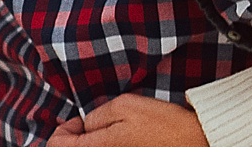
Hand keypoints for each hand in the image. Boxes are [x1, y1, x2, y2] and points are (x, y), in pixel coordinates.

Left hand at [47, 94, 208, 145]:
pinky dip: (109, 149)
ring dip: (94, 145)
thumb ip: (96, 115)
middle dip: (78, 140)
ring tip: (114, 137)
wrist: (196, 144)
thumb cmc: (165, 127)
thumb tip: (84, 125)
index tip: (82, 122)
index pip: (55, 144)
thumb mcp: (126, 105)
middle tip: (95, 129)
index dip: (65, 128)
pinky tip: (125, 145)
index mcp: (96, 150)